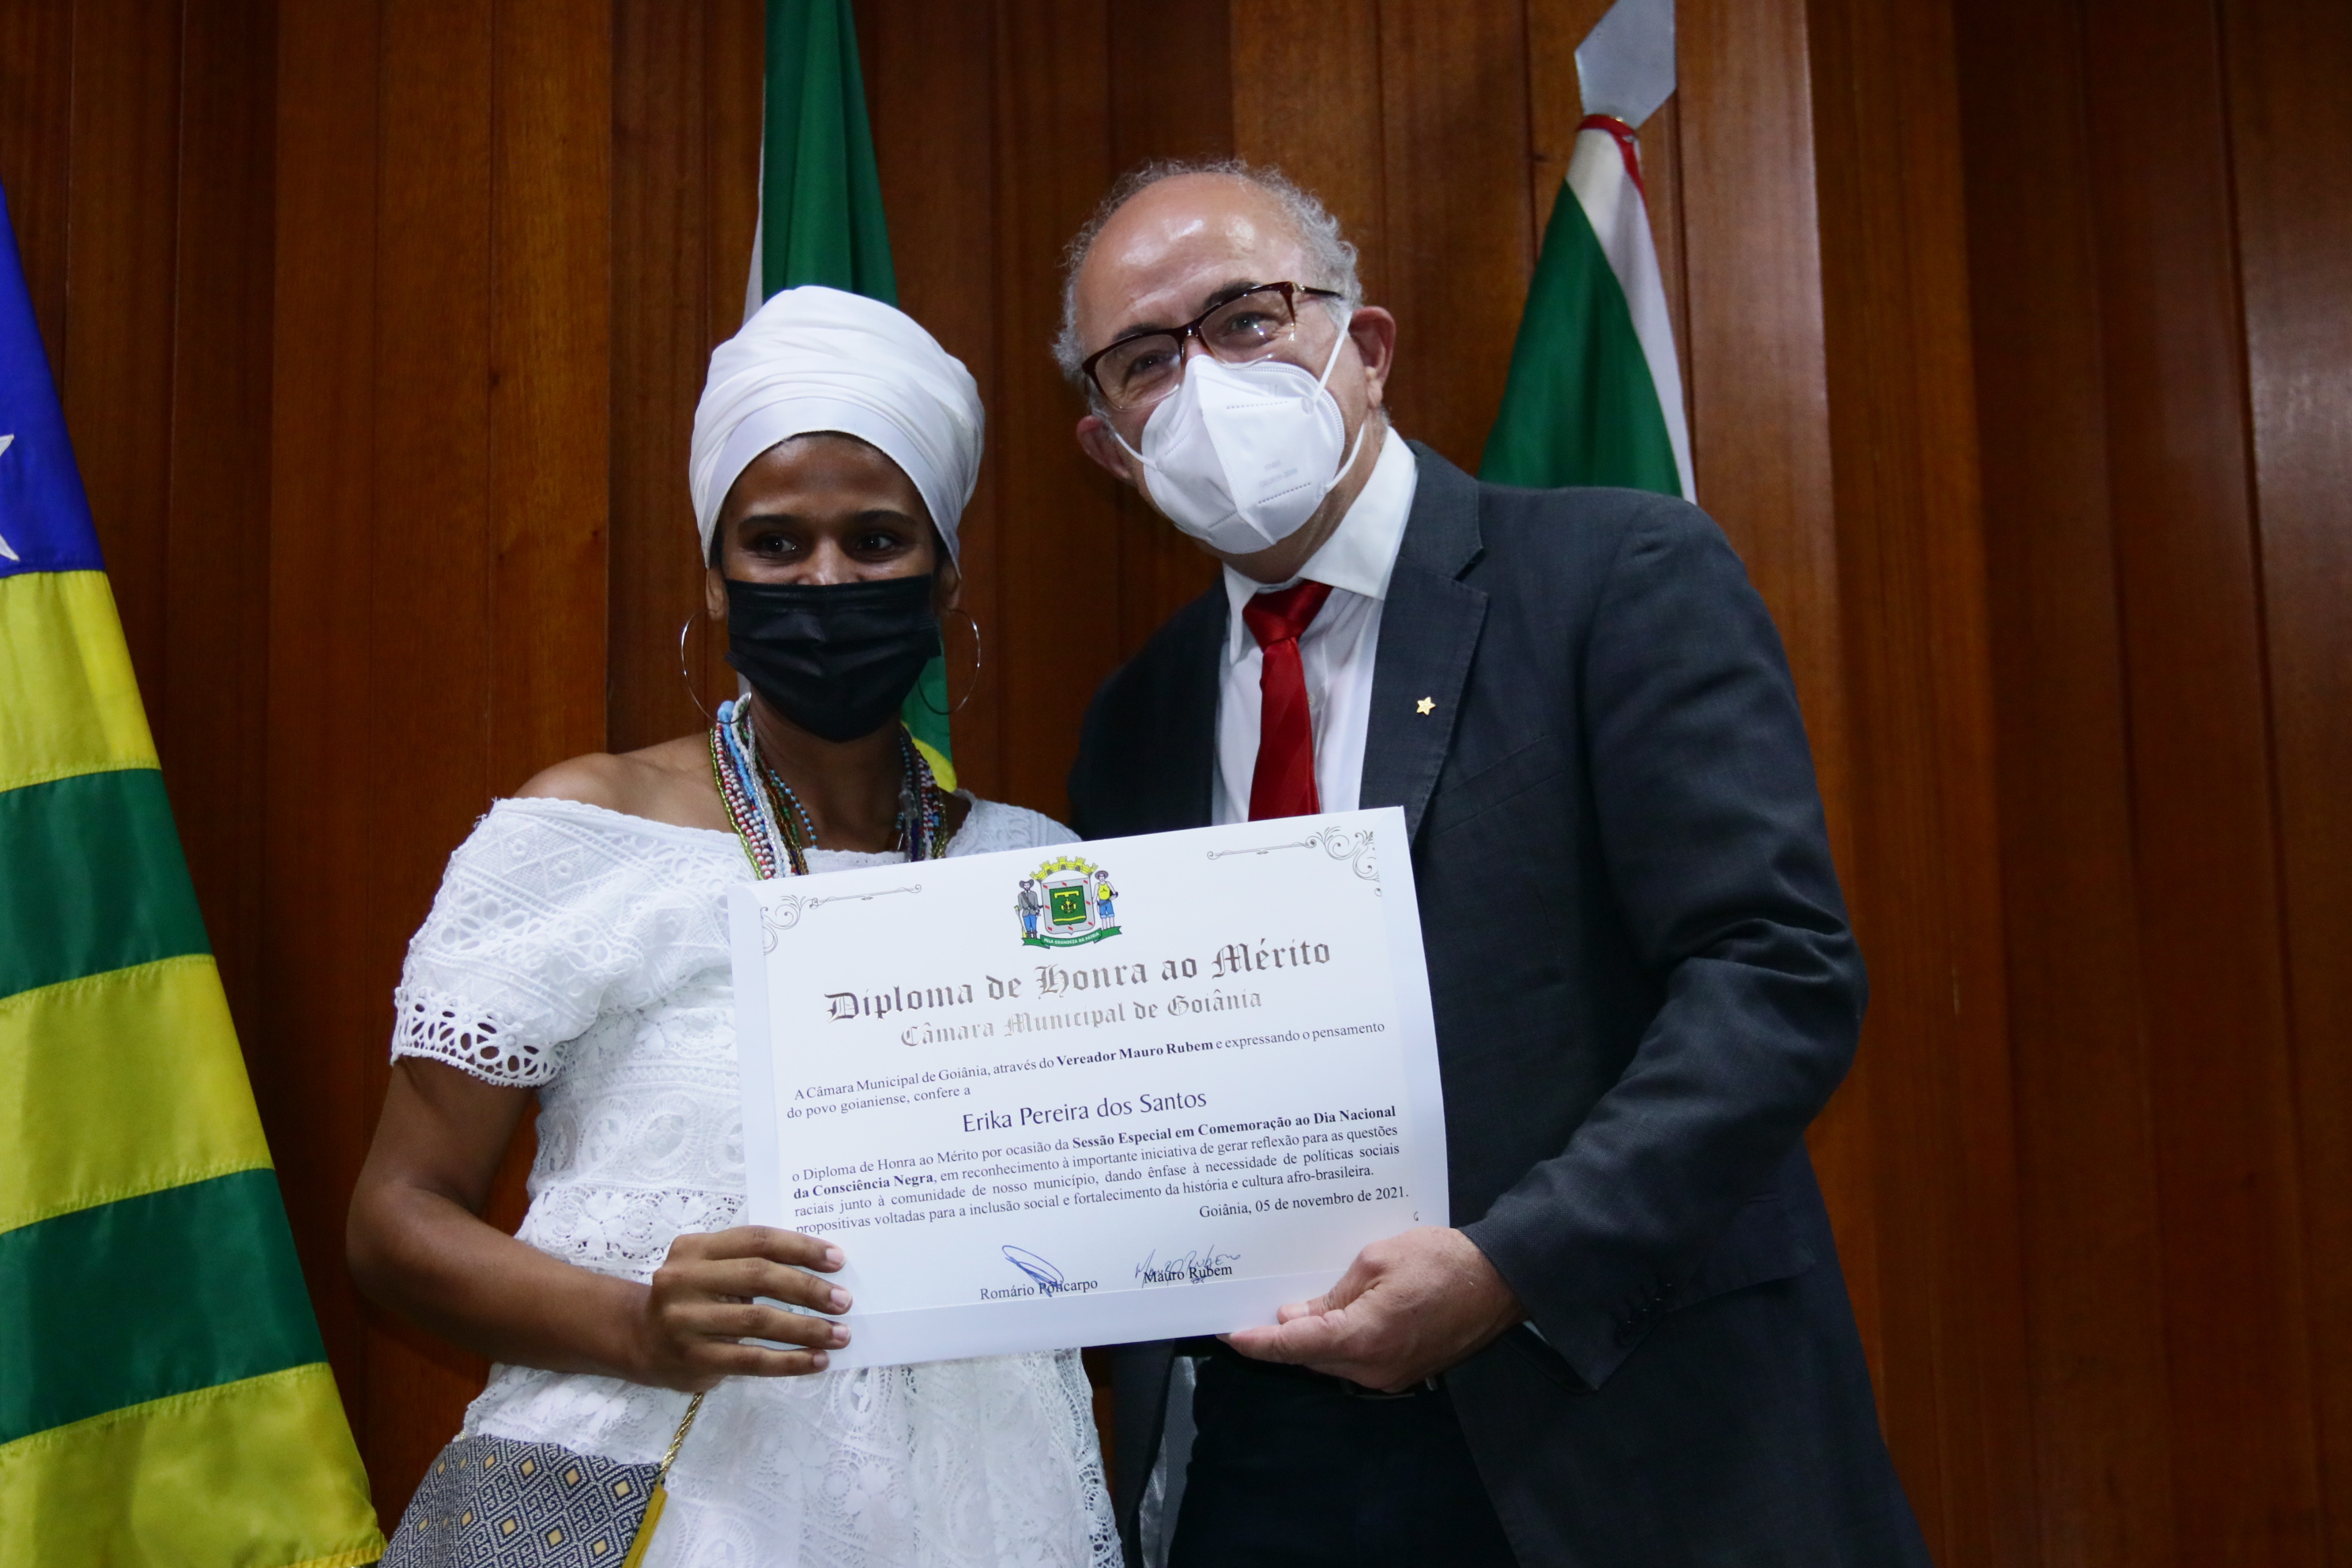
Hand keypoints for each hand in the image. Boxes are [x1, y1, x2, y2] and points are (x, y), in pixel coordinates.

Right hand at [632, 1226, 850, 1389]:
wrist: (639, 1340)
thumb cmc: (693, 1298)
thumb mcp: (710, 1268)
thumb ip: (750, 1261)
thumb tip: (822, 1271)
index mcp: (694, 1248)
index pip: (757, 1239)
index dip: (800, 1247)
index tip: (837, 1260)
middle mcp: (684, 1279)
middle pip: (759, 1276)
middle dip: (808, 1289)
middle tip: (844, 1301)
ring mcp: (685, 1321)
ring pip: (759, 1321)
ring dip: (807, 1329)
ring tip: (840, 1334)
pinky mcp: (693, 1359)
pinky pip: (752, 1360)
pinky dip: (790, 1361)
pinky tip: (818, 1360)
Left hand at [1223, 1226, 1522, 1392]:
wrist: (1501, 1281)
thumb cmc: (1442, 1261)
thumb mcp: (1376, 1261)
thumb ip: (1331, 1295)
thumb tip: (1295, 1316)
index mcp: (1362, 1338)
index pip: (1294, 1346)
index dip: (1257, 1343)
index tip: (1229, 1334)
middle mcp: (1373, 1369)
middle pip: (1310, 1359)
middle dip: (1282, 1339)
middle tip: (1254, 1309)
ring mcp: (1392, 1376)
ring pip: (1333, 1362)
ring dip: (1312, 1340)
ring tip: (1292, 1307)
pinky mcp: (1406, 1372)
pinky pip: (1357, 1362)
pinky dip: (1340, 1342)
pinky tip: (1333, 1316)